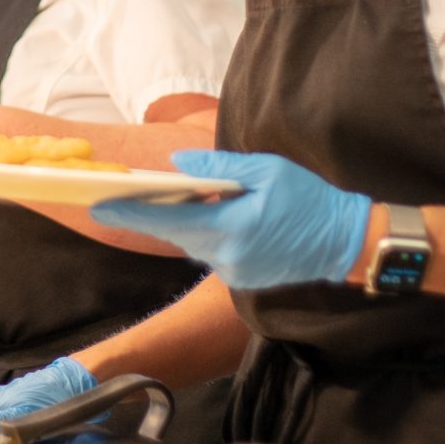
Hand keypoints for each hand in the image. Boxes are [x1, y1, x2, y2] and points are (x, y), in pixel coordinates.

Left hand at [92, 150, 372, 291]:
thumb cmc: (310, 200)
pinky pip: (210, 253)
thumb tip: (176, 165)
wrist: (346, 243)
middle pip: (175, 234)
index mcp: (232, 228)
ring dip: (178, 223)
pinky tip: (205, 215)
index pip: (169, 221)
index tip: (98, 207)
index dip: (131, 213)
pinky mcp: (242, 278)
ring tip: (159, 199)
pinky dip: (203, 233)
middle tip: (115, 199)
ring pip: (192, 244)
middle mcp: (228, 257)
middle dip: (147, 215)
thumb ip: (219, 167)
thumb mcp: (267, 170)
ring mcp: (234, 272)